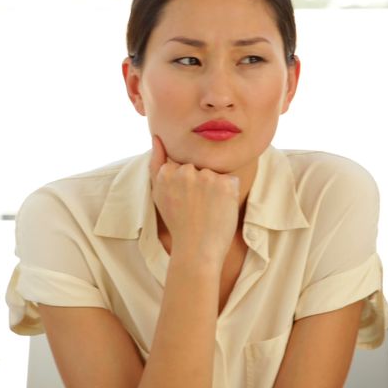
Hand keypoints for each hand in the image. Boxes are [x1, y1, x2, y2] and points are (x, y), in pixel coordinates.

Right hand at [148, 135, 239, 264]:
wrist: (197, 250)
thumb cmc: (178, 223)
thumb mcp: (159, 193)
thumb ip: (156, 163)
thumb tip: (157, 137)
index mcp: (167, 172)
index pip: (184, 167)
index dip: (187, 186)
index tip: (186, 202)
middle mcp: (186, 171)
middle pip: (200, 169)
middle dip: (201, 184)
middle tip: (197, 208)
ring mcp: (206, 177)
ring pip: (215, 175)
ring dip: (216, 189)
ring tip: (208, 211)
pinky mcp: (225, 184)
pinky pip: (231, 181)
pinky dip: (229, 194)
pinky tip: (220, 210)